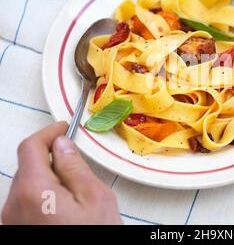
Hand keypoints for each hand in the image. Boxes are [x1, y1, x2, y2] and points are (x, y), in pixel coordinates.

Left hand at [1, 122, 121, 223]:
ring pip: (26, 186)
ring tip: (75, 191)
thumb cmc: (95, 237)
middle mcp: (13, 206)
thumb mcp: (95, 197)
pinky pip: (25, 204)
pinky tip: (64, 208)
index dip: (48, 132)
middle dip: (50, 157)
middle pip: (27, 167)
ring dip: (47, 178)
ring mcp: (11, 222)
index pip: (31, 147)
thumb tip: (62, 145)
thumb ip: (75, 166)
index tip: (63, 127)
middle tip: (75, 159)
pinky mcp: (15, 231)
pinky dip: (42, 196)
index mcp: (33, 191)